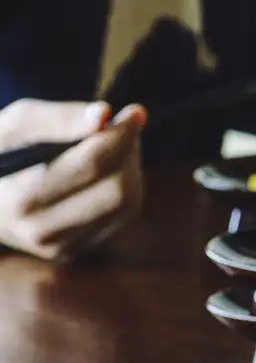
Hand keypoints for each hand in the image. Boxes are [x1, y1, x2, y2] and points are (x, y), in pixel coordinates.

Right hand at [0, 100, 145, 260]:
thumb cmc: (0, 150)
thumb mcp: (15, 125)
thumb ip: (57, 117)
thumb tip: (103, 115)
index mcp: (20, 198)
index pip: (93, 164)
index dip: (121, 135)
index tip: (135, 112)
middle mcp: (40, 231)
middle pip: (119, 189)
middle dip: (128, 153)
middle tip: (118, 129)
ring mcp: (58, 247)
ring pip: (127, 204)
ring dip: (129, 168)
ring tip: (110, 147)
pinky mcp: (73, 250)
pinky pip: (121, 215)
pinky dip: (123, 186)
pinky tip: (104, 171)